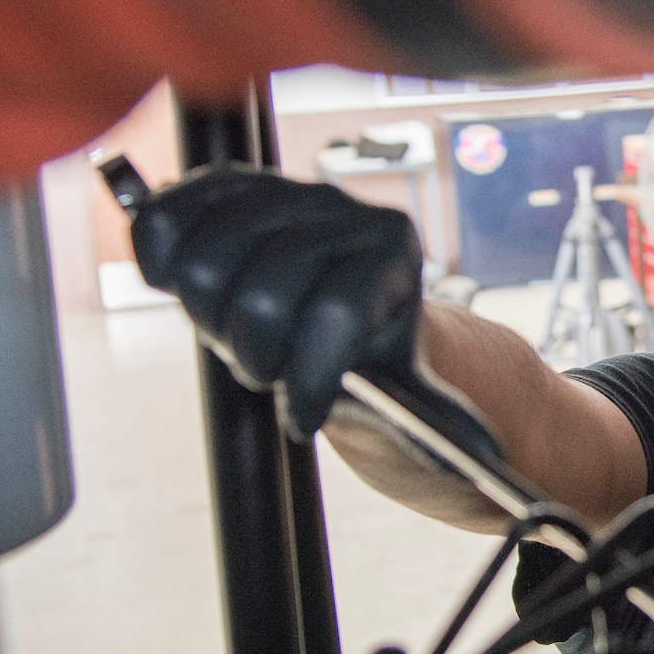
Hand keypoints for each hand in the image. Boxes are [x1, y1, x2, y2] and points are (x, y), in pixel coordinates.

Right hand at [130, 166, 423, 436]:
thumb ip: (443, 428)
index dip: (308, 382)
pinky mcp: (219, 188)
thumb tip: (494, 465)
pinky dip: (159, 264)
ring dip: (213, 322)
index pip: (334, 314)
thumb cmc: (380, 363)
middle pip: (261, 299)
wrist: (346, 312)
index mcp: (393, 248)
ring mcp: (276, 190)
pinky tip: (184, 290)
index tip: (303, 420)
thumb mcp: (417, 398)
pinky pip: (162, 222)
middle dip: (260, 358)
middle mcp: (338, 205)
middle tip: (274, 370)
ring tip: (244, 336)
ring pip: (203, 266)